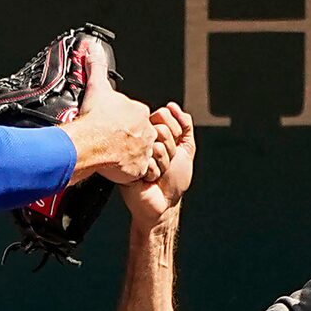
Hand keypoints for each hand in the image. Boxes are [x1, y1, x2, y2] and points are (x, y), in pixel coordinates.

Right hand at [63, 36, 155, 183]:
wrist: (89, 143)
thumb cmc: (94, 118)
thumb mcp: (97, 86)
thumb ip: (96, 66)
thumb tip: (92, 48)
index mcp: (139, 112)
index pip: (137, 116)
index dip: (124, 122)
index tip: (113, 126)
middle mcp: (146, 131)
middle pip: (140, 135)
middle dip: (128, 139)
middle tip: (112, 142)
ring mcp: (144, 151)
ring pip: (141, 154)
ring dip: (129, 156)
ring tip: (114, 156)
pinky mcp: (138, 169)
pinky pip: (137, 172)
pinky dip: (128, 172)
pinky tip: (116, 167)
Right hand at [120, 103, 194, 231]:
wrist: (164, 203)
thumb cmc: (174, 179)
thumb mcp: (186, 148)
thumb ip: (185, 125)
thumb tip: (173, 106)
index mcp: (152, 131)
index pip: (163, 114)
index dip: (175, 132)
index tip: (174, 147)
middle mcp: (140, 139)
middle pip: (160, 129)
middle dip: (170, 150)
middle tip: (165, 163)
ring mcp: (131, 152)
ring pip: (156, 147)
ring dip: (163, 164)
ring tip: (157, 173)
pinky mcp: (125, 166)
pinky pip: (147, 163)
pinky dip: (153, 174)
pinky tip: (148, 180)